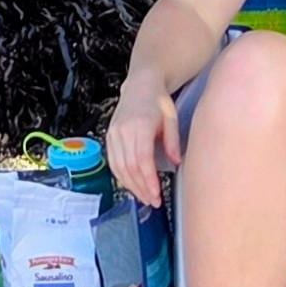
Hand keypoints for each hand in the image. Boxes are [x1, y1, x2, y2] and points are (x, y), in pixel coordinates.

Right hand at [107, 77, 181, 209]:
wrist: (140, 85)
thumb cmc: (157, 101)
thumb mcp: (171, 118)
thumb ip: (172, 141)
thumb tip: (176, 162)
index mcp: (140, 125)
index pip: (142, 158)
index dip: (148, 179)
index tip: (156, 193)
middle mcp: (123, 130)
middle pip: (129, 166)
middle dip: (141, 187)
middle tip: (153, 201)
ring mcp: (114, 133)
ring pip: (119, 167)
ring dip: (131, 185)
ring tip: (144, 197)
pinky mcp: (109, 136)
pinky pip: (113, 162)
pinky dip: (122, 176)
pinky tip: (132, 185)